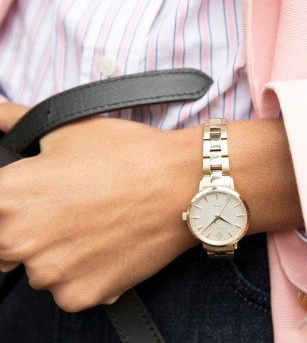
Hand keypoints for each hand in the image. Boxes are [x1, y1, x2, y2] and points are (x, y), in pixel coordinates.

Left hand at [0, 114, 302, 312]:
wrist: (182, 182)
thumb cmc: (128, 153)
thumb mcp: (68, 128)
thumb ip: (15, 118)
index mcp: (7, 198)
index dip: (16, 204)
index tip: (40, 200)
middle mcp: (19, 242)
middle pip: (8, 245)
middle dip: (32, 227)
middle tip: (72, 207)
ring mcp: (51, 274)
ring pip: (42, 268)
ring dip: (59, 253)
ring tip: (97, 223)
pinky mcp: (82, 295)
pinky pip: (71, 289)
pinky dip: (85, 272)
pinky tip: (109, 244)